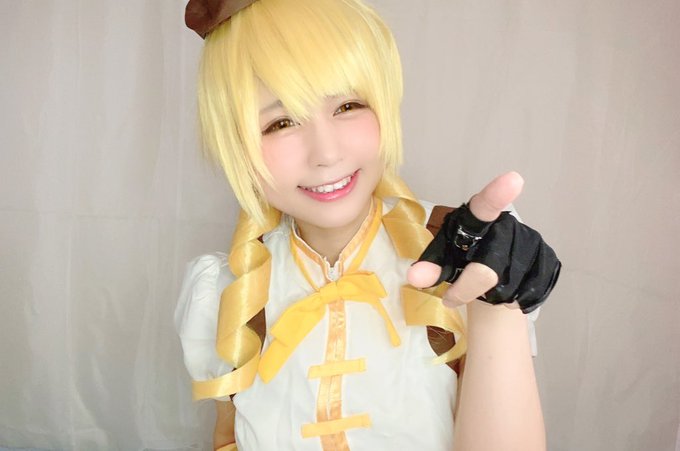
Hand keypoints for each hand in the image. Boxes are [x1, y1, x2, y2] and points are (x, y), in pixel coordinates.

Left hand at [407, 172, 559, 312]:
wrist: (491, 277)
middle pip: (488, 270)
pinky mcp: (548, 261)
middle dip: (467, 289)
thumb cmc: (461, 257)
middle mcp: (509, 226)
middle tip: (453, 295)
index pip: (486, 206)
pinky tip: (503, 290)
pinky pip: (525, 293)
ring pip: (506, 288)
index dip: (497, 193)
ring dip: (488, 296)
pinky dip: (508, 300)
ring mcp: (532, 243)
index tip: (513, 179)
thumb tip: (415, 278)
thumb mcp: (441, 260)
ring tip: (482, 288)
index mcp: (478, 218)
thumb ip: (429, 267)